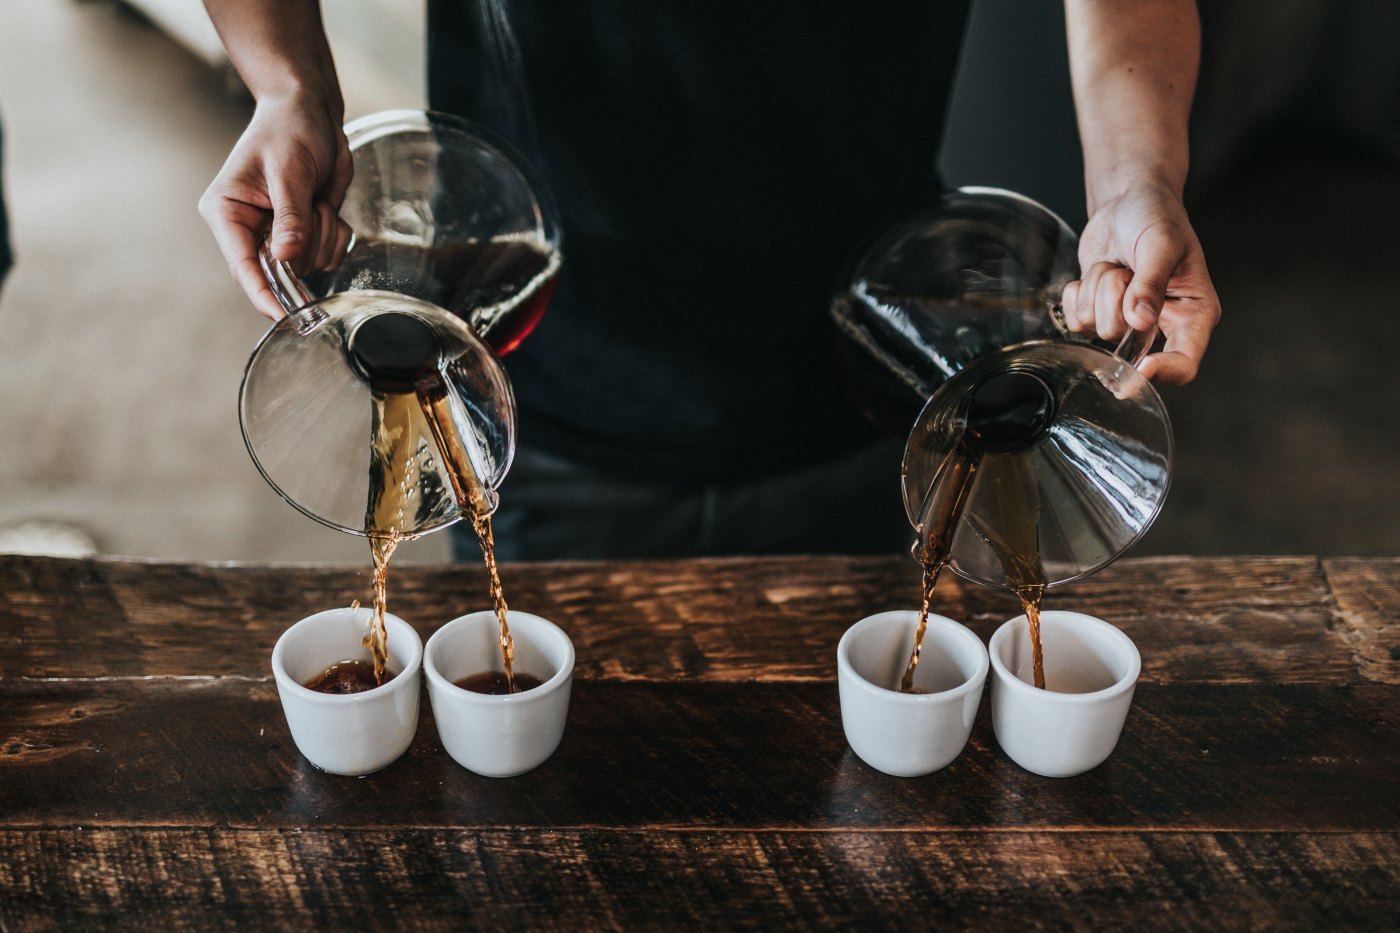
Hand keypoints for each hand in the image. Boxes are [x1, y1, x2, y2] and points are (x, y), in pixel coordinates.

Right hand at [198, 91, 352, 319]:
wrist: (310, 111)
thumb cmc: (290, 129)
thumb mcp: (289, 171)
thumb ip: (290, 217)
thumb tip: (288, 258)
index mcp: (227, 212)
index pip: (242, 266)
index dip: (263, 294)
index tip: (283, 316)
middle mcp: (247, 228)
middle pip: (279, 272)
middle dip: (306, 246)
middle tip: (313, 209)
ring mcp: (276, 234)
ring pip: (309, 264)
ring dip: (324, 235)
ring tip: (317, 199)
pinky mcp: (302, 232)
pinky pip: (327, 253)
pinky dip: (336, 233)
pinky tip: (326, 205)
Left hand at [1060, 180, 1220, 384]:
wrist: (1126, 203)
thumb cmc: (1157, 217)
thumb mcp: (1161, 244)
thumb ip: (1151, 283)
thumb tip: (1140, 321)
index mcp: (1194, 314)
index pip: (1185, 364)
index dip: (1164, 372)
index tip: (1141, 365)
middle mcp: (1162, 326)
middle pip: (1127, 346)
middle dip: (1117, 302)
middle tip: (1129, 270)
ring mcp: (1127, 323)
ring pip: (1096, 330)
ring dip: (1098, 289)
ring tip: (1118, 265)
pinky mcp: (1098, 314)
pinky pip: (1075, 321)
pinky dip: (1079, 291)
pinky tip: (1099, 271)